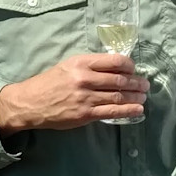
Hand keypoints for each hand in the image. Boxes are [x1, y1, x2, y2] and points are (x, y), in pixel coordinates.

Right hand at [0, 53, 147, 135]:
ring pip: (118, 96)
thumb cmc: (49, 83)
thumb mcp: (67, 66)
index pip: (114, 61)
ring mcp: (86, 97)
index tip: (134, 69)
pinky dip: (128, 110)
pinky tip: (138, 110)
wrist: (29, 103)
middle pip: (120, 79)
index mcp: (81, 62)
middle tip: (145, 85)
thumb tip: (114, 69)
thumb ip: (89, 66)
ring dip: (135, 96)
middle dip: (136, 82)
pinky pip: (112, 111)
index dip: (129, 66)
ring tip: (143, 97)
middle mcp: (85, 78)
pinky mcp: (85, 114)